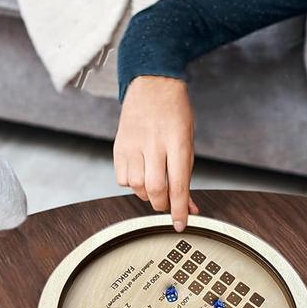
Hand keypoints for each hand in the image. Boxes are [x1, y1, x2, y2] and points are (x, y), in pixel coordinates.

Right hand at [114, 76, 198, 231]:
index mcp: (177, 141)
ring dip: (147, 195)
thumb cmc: (175, 110)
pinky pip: (122, 177)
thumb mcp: (187, 139)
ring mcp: (133, 144)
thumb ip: (186, 172)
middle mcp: (154, 143)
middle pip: (155, 189)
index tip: (180, 224)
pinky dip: (131, 184)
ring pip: (136, 186)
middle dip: (163, 205)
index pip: (178, 185)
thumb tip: (188, 205)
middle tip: (168, 205)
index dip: (179, 210)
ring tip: (154, 188)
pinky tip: (139, 175)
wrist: (152, 83)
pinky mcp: (119, 145)